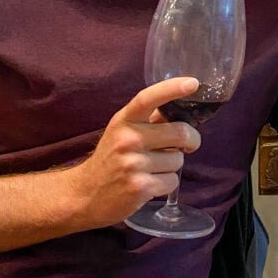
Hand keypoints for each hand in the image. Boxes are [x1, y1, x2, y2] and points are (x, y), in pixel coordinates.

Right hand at [64, 77, 200, 229]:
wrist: (84, 194)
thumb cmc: (110, 159)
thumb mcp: (122, 132)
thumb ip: (149, 120)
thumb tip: (181, 109)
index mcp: (124, 120)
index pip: (148, 98)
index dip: (172, 88)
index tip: (193, 83)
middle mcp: (128, 139)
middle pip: (180, 132)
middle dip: (192, 140)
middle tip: (188, 145)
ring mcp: (133, 163)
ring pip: (178, 159)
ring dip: (172, 165)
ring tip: (152, 168)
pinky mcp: (140, 187)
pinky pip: (173, 180)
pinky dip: (166, 183)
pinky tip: (150, 183)